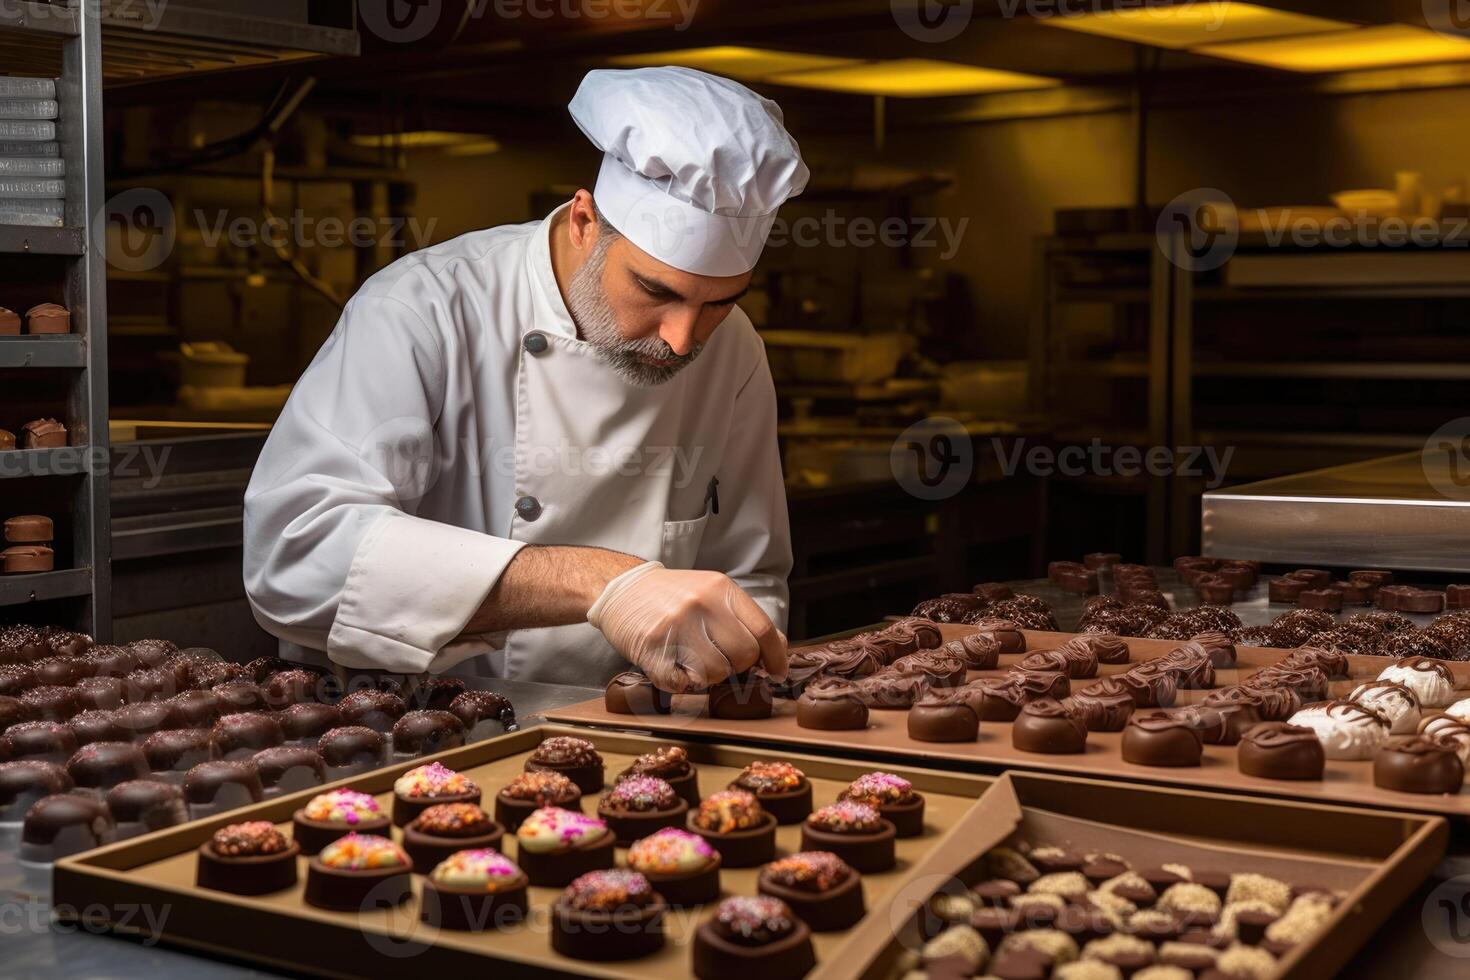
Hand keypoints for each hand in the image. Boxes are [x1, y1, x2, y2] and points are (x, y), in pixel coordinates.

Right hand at [587, 561, 786, 692]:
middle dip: (737, 667)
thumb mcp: (711, 593)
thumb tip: (778, 649)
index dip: (776, 657)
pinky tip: (673, 667)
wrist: (621, 588)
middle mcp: (701, 603)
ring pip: (715, 672)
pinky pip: (682, 683)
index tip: (776, 673)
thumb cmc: (671, 596)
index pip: (764, 630)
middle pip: (744, 655)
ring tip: (692, 663)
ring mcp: (676, 625)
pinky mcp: (651, 646)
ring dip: (707, 677)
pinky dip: (680, 683)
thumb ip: (742, 617)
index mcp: (721, 589)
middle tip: (720, 662)